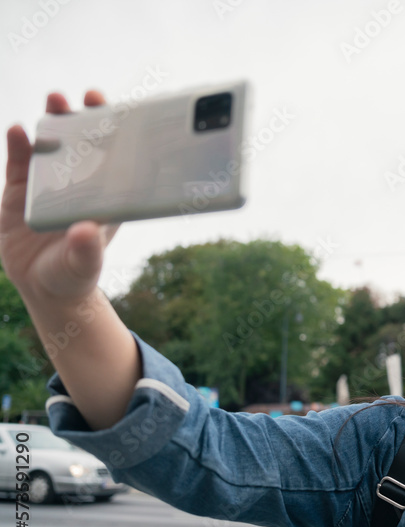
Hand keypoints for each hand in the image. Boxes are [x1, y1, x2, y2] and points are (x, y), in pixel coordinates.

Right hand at [1, 91, 119, 304]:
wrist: (43, 287)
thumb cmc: (75, 273)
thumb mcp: (84, 264)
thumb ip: (87, 249)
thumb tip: (84, 230)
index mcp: (103, 198)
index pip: (115, 161)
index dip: (117, 135)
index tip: (122, 114)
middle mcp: (77, 184)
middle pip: (83, 144)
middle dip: (85, 117)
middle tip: (88, 97)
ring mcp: (47, 184)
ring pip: (50, 146)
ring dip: (53, 121)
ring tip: (56, 99)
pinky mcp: (19, 191)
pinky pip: (18, 162)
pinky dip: (18, 144)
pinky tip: (18, 131)